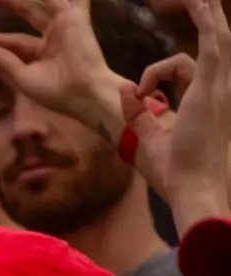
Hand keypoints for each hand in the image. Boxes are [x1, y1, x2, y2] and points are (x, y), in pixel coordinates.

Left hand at [0, 0, 122, 138]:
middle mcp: (53, 36)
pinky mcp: (75, 18)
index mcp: (41, 52)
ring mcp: (64, 25)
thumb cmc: (53, 91)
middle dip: (11, 4)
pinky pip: (69, 0)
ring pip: (43, 2)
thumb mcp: (22, 77)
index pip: (15, 40)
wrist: (82, 92)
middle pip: (29, 13)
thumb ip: (4, 60)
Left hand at [117, 0, 230, 209]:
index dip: (156, 74)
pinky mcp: (212, 86)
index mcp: (205, 102)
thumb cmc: (175, 172)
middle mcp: (219, 90)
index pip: (185, 70)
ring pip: (216, 37)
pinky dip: (204, 20)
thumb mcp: (148, 137)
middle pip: (214, 43)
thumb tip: (122, 89)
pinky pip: (211, 43)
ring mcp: (220, 86)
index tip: (139, 93)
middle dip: (204, 19)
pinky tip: (195, 0)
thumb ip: (136, 112)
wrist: (194, 189)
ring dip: (205, 12)